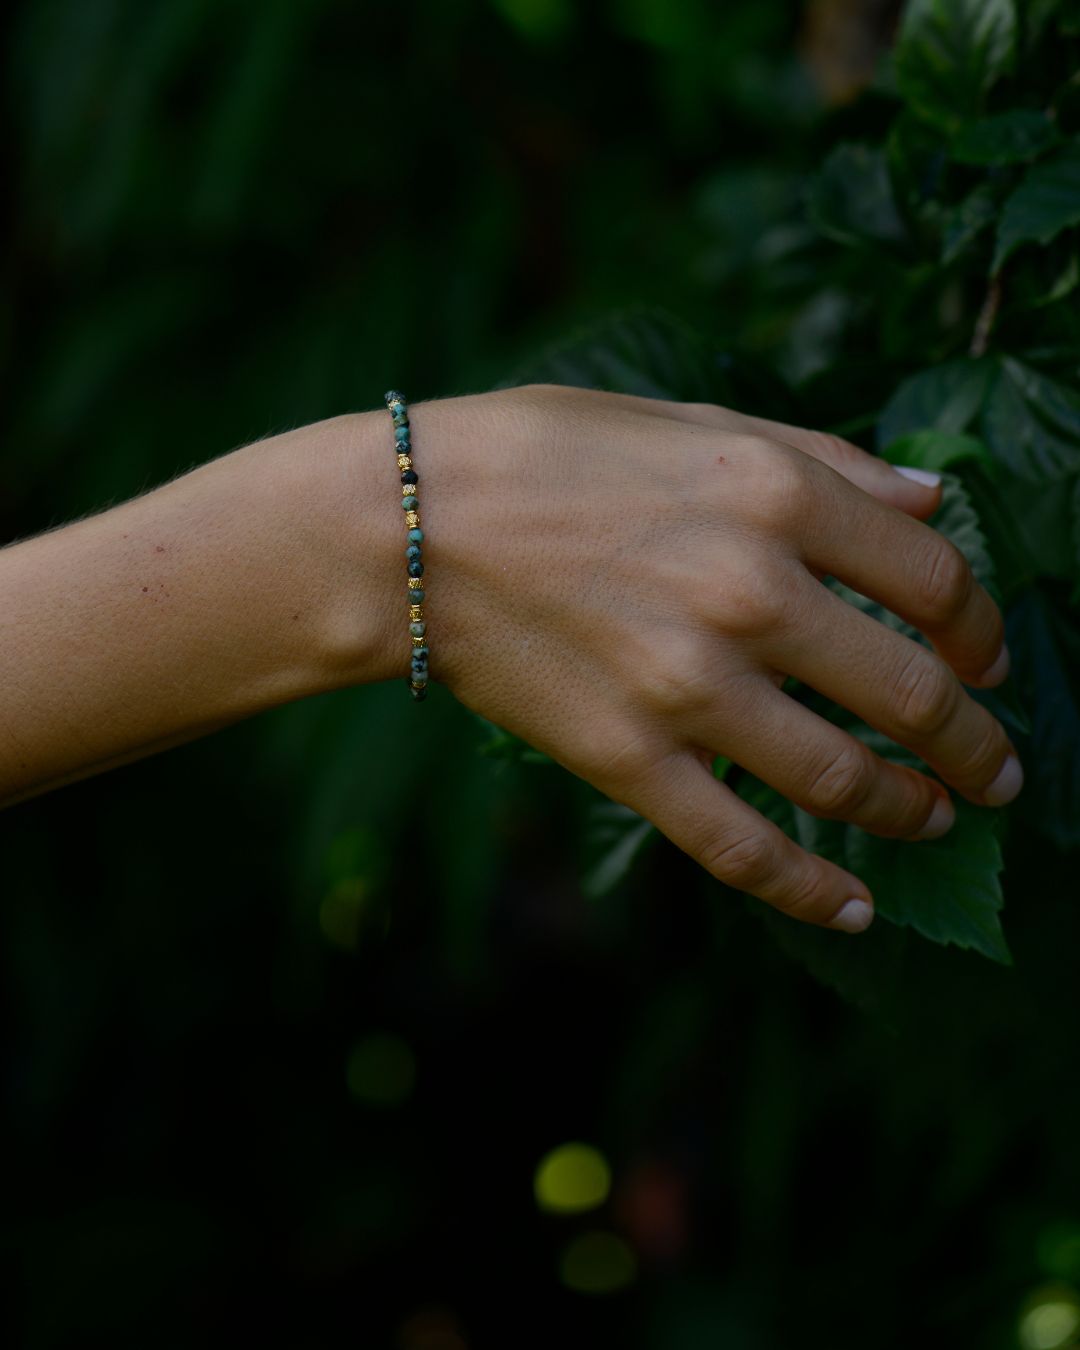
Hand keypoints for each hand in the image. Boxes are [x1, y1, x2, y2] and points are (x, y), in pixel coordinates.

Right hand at [419, 384, 1019, 932]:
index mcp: (773, 495)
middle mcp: (748, 592)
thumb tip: (935, 500)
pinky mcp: (628, 760)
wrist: (405, 529)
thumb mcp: (690, 425)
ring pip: (840, 780)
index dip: (982, 630)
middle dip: (974, 741)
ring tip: (936, 818)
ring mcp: (687, 687)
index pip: (936, 581)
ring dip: (911, 809)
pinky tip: (853, 908)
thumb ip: (824, 458)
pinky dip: (808, 890)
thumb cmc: (544, 456)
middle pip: (912, 691)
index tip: (987, 659)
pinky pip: (741, 848)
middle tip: (996, 768)